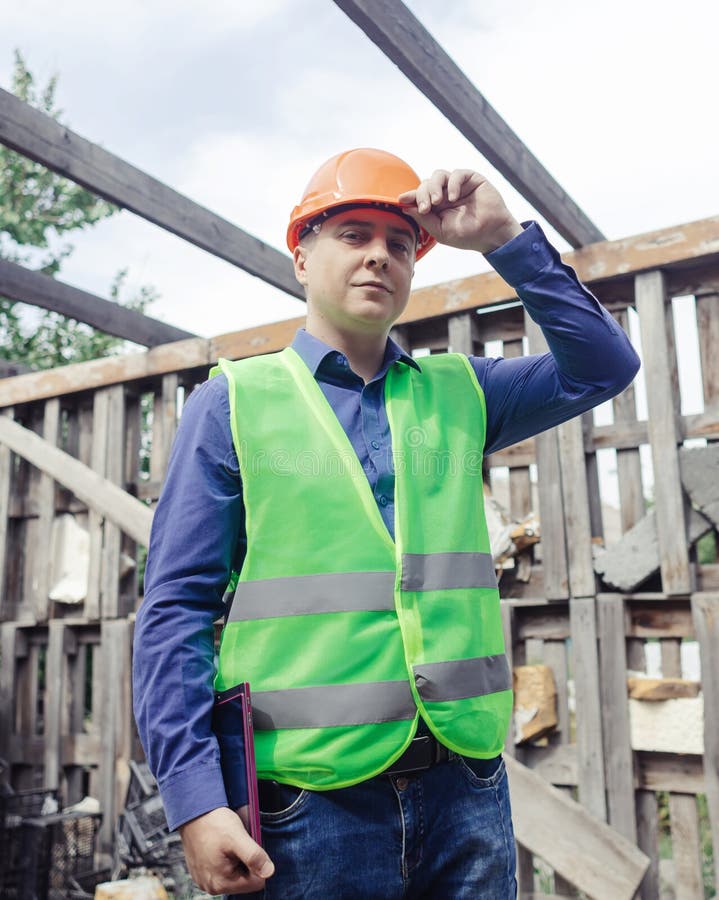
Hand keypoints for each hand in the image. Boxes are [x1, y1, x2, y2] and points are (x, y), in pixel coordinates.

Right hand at [179, 806, 273, 894]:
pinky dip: (226, 856)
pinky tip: (221, 844)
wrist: (192, 811)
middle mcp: (211, 886)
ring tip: (228, 842)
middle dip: (246, 860)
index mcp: (221, 883)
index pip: (256, 882)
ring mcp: (205, 879)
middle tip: (237, 842)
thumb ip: (254, 856)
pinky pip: (223, 868)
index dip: (258, 862)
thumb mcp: (237, 837)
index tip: (248, 846)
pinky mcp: (201, 871)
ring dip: (236, 858)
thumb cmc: (213, 823)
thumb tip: (269, 872)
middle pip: (245, 879)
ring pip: (235, 872)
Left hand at [398, 169, 522, 253]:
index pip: (419, 196)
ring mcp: (457, 186)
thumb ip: (423, 219)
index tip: (401, 200)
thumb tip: (405, 206)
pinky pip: (456, 174)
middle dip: (422, 194)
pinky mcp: (470, 179)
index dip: (409, 196)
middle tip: (426, 207)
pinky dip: (452, 184)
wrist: (492, 234)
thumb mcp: (440, 231)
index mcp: (436, 207)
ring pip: (438, 175)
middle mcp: (445, 194)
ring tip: (437, 201)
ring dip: (433, 186)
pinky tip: (453, 198)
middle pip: (426, 184)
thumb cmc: (467, 236)